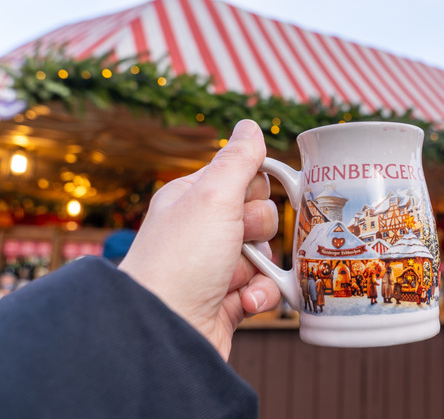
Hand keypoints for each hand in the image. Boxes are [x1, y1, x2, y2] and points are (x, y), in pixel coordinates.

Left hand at [119, 119, 281, 359]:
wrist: (162, 333)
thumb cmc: (181, 261)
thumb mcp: (213, 198)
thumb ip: (238, 160)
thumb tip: (250, 125)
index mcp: (193, 199)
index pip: (243, 178)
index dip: (255, 189)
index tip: (248, 201)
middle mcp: (203, 231)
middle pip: (261, 216)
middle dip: (260, 231)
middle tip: (239, 241)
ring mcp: (215, 268)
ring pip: (267, 255)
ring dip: (261, 268)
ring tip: (238, 280)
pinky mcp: (227, 302)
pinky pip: (264, 290)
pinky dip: (260, 297)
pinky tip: (242, 303)